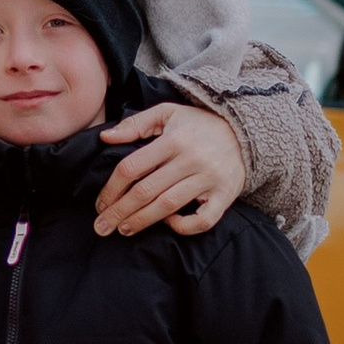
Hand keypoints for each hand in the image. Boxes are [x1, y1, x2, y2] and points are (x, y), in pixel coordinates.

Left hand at [96, 100, 242, 239]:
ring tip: (124, 229)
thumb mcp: (167, 114)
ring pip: (169, 206)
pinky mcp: (225, 195)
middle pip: (146, 191)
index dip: (111, 189)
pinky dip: (184, 226)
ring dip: (142, 221)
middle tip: (102, 226)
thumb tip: (105, 137)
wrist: (244, 131)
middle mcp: (191, 159)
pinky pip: (203, 220)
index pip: (132, 167)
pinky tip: (168, 224)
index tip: (100, 204)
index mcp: (173, 140)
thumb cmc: (198, 124)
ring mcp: (209, 179)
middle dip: (119, 211)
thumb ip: (135, 124)